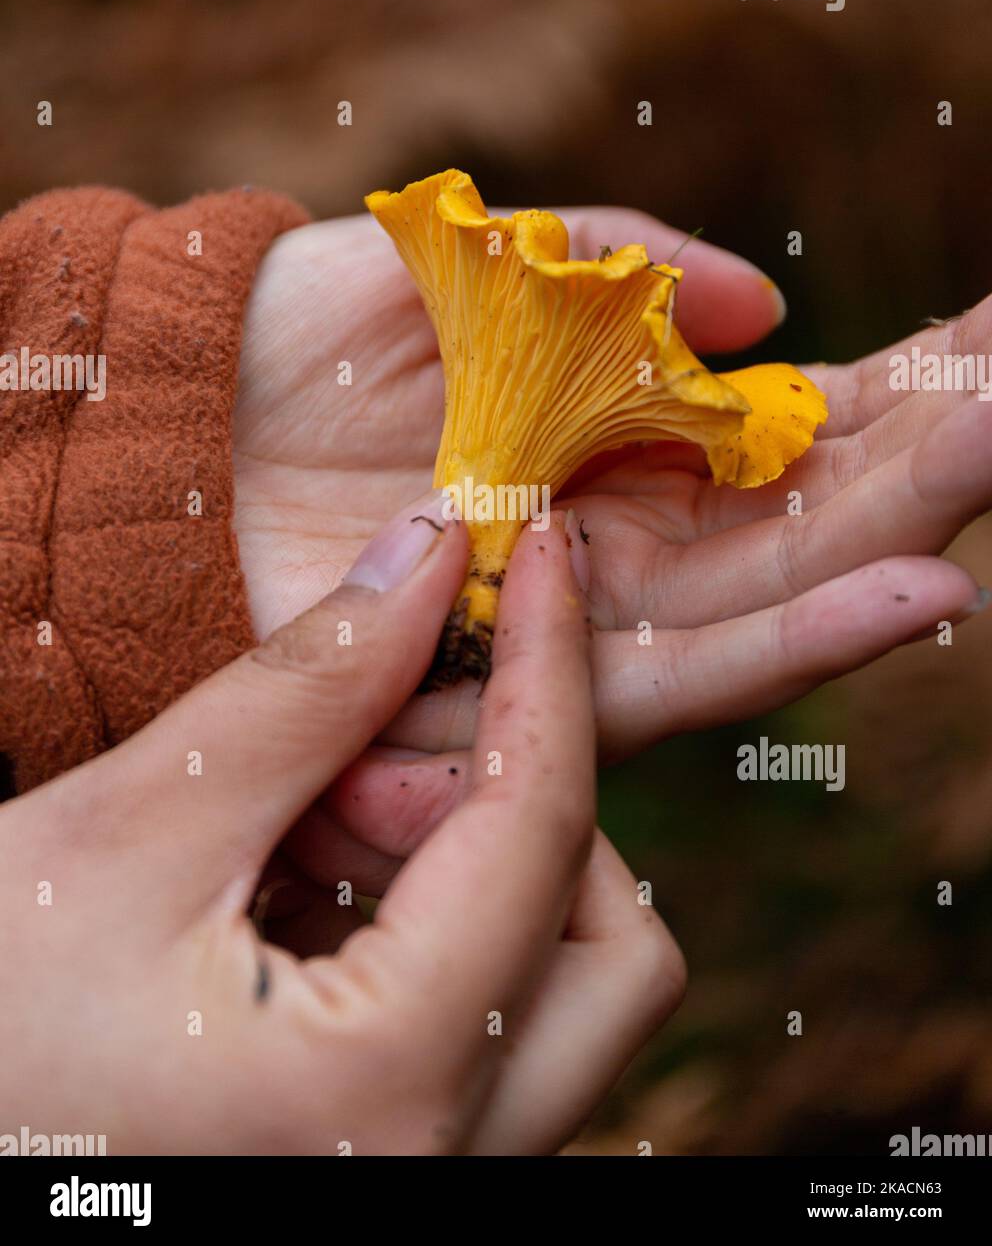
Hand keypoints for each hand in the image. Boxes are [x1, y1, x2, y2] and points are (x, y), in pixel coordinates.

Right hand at [0, 506, 682, 1153]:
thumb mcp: (130, 837)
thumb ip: (305, 690)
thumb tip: (430, 558)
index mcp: (380, 1096)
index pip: (543, 834)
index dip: (549, 666)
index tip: (544, 552)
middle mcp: (438, 1174)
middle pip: (615, 951)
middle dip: (525, 810)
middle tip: (373, 758)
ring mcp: (421, 1183)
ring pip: (559, 997)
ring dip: (475, 873)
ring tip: (308, 827)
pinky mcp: (390, 1166)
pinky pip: (487, 1036)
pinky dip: (434, 933)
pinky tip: (303, 890)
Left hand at [235, 212, 989, 857]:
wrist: (173, 433)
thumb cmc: (302, 334)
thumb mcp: (468, 256)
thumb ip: (610, 262)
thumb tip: (764, 298)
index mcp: (612, 442)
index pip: (789, 433)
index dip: (898, 396)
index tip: (991, 356)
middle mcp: (614, 543)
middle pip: (801, 524)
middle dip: (928, 467)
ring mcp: (574, 621)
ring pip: (770, 602)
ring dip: (899, 547)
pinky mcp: (521, 691)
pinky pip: (672, 676)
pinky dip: (796, 639)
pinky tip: (914, 590)